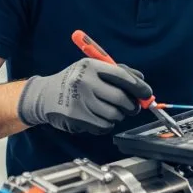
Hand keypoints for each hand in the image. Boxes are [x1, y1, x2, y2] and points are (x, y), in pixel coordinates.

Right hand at [18, 59, 152, 134]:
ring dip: (118, 116)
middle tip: (133, 107)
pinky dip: (107, 124)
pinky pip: (104, 126)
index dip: (139, 87)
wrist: (45, 96)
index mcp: (91, 66)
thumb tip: (142, 82)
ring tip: (111, 110)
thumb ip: (118, 72)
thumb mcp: (92, 69)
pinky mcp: (77, 118)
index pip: (122, 76)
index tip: (147, 94)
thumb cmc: (75, 81)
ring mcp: (79, 101)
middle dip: (132, 106)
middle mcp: (85, 82)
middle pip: (121, 98)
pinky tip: (99, 117)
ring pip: (114, 115)